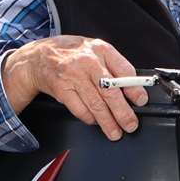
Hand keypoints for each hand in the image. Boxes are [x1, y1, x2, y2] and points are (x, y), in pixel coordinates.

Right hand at [1, 36, 147, 140]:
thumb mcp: (94, 50)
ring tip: (116, 131)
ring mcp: (74, 76)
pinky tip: (96, 122)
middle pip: (111, 92)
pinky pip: (80, 109)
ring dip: (108, 122)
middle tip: (131, 124)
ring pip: (96, 104)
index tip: (141, 101)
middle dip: (123, 112)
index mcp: (101, 49)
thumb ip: (112, 66)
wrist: (39, 57)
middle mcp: (88, 61)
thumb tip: (132, 88)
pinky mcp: (62, 89)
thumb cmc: (71, 54)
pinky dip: (90, 119)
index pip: (124, 70)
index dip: (134, 88)